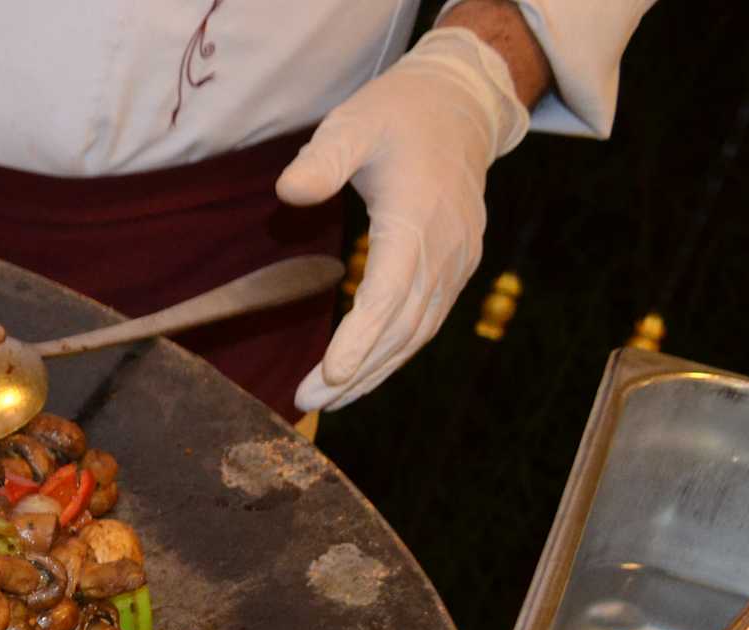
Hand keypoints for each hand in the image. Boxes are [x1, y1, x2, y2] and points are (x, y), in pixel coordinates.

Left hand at [277, 27, 530, 411]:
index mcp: (417, 216)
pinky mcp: (457, 266)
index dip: (361, 338)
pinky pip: (427, 321)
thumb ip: (322, 160)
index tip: (330, 375)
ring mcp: (457, 260)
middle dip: (357, 370)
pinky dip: (396, 352)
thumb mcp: (353, 124)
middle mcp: (445, 247)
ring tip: (328, 401)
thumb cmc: (396, 116)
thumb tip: (288, 192)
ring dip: (375, 371)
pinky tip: (363, 374)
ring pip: (417, 331)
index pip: (390, 291)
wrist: (460, 108)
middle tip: (308, 402)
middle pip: (402, 325)